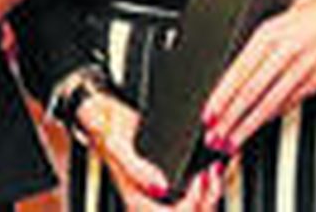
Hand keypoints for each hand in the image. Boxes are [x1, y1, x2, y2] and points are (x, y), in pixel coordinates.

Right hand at [76, 92, 225, 210]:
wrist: (99, 114)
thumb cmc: (103, 129)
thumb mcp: (115, 144)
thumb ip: (135, 168)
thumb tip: (161, 188)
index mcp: (135, 201)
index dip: (194, 203)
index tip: (202, 177)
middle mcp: (148, 203)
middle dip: (208, 199)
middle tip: (214, 172)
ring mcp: (157, 197)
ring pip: (192, 211)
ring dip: (209, 195)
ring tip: (215, 169)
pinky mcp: (164, 188)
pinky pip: (191, 199)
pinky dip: (205, 188)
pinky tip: (211, 169)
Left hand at [201, 0, 315, 151]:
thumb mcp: (283, 12)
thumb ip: (262, 36)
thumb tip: (237, 59)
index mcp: (272, 32)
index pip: (239, 71)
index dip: (222, 96)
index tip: (209, 112)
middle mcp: (286, 52)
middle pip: (251, 92)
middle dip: (230, 117)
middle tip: (214, 134)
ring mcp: (304, 69)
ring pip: (270, 103)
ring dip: (248, 124)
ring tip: (232, 140)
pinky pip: (290, 102)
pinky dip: (272, 116)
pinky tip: (259, 126)